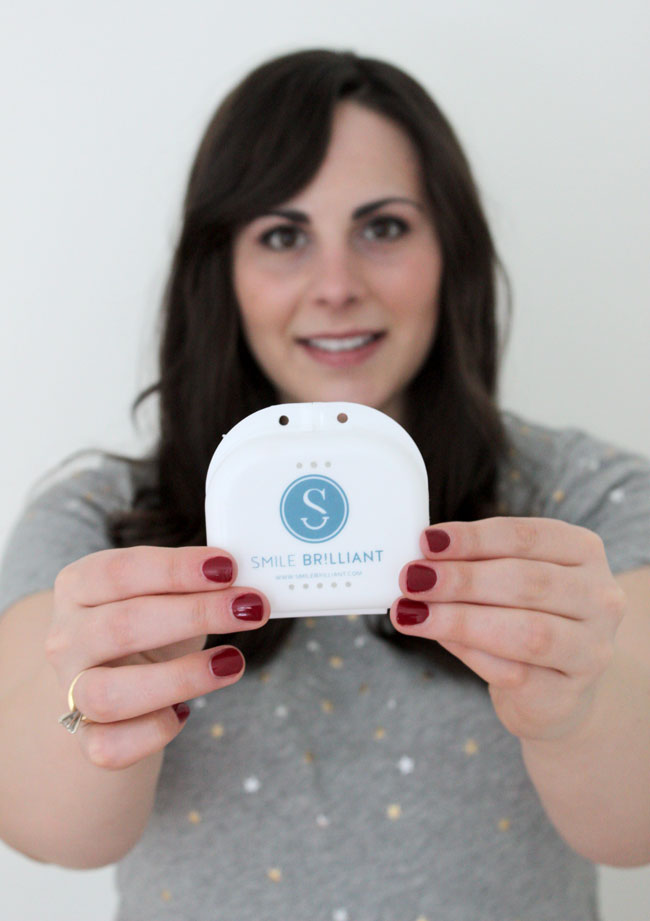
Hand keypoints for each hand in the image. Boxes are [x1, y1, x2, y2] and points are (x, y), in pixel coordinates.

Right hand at [46, 546, 270, 767]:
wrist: (120, 677)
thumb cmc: (150, 622)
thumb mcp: (165, 591)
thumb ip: (193, 582)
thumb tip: (246, 586)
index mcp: (78, 586)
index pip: (120, 571)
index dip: (175, 568)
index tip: (228, 567)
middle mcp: (66, 638)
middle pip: (121, 626)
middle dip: (195, 614)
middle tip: (250, 608)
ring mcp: (70, 690)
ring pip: (110, 693)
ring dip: (180, 677)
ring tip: (232, 662)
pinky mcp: (87, 738)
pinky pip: (112, 747)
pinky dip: (156, 731)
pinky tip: (187, 711)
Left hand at [389, 517, 627, 742]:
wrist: (553, 686)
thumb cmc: (523, 615)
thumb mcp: (507, 579)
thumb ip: (474, 565)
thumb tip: (419, 564)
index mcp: (584, 552)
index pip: (527, 537)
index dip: (474, 538)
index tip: (426, 541)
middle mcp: (600, 597)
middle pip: (526, 582)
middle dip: (461, 579)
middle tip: (411, 578)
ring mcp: (591, 648)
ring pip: (525, 631)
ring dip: (459, 619)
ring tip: (411, 611)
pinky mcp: (568, 692)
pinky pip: (513, 672)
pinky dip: (468, 653)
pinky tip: (437, 638)